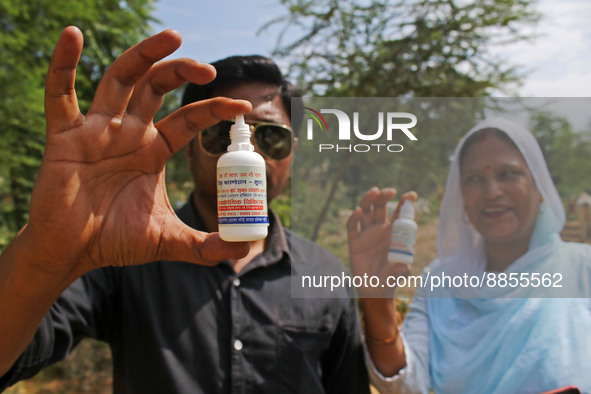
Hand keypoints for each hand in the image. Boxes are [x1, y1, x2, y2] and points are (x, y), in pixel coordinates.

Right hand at [20, 26, 250, 278]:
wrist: (72, 254)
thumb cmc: (115, 242)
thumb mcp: (168, 240)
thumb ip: (205, 246)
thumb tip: (242, 251)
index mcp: (153, 150)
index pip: (188, 118)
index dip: (215, 109)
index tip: (242, 105)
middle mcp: (128, 132)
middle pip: (156, 87)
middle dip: (181, 71)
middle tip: (209, 68)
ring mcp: (96, 130)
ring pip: (119, 79)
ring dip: (143, 55)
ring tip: (172, 37)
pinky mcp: (64, 136)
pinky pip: (59, 94)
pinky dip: (63, 64)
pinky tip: (73, 36)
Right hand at [347, 187, 416, 296]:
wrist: (375, 288)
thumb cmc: (390, 277)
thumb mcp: (399, 274)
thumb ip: (400, 270)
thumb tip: (401, 266)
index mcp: (393, 232)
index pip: (399, 214)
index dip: (404, 203)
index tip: (412, 195)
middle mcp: (379, 229)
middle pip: (380, 207)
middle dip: (384, 197)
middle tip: (390, 191)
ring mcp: (366, 234)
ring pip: (366, 211)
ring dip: (369, 200)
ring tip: (374, 191)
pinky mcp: (354, 241)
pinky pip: (352, 227)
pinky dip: (354, 218)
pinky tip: (358, 211)